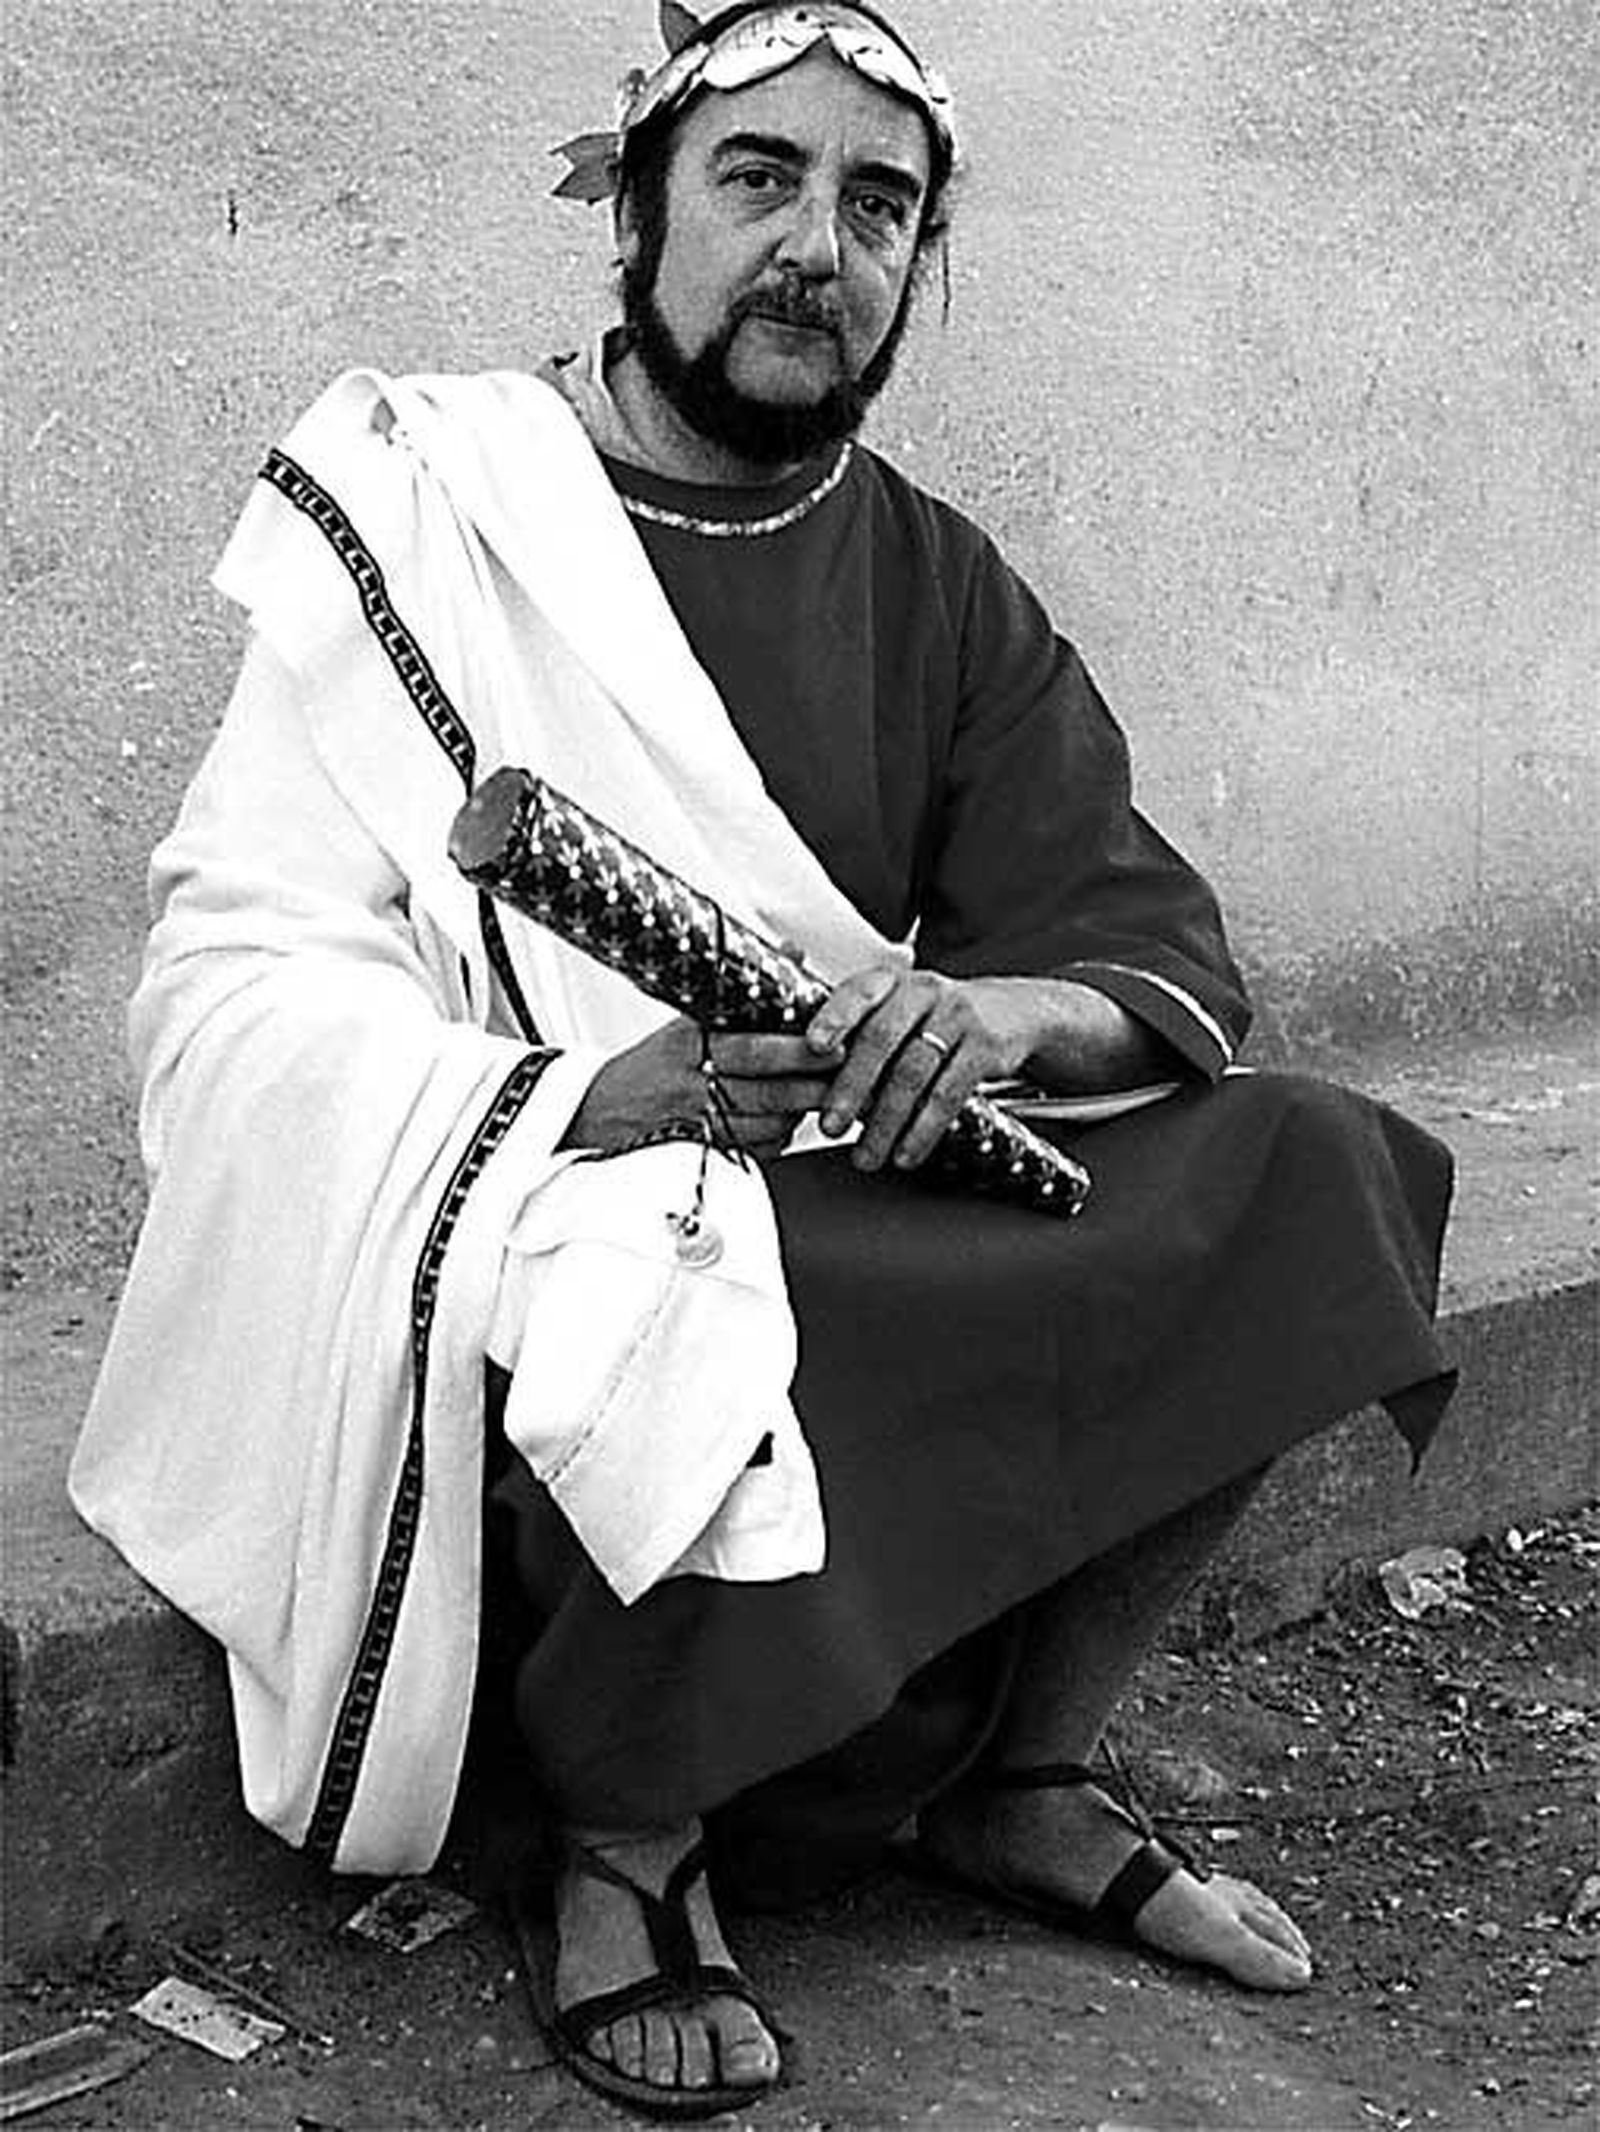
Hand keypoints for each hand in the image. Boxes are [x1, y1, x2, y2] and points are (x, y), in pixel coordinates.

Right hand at [561, 1015, 842, 1161]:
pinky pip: (750, 1149)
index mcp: (688, 1043)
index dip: (796, 1053)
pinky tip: (789, 1124)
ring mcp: (694, 1121)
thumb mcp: (687, 1016)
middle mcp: (691, 1084)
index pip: (753, 1050)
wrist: (596, 1109)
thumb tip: (792, 951)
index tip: (832, 1047)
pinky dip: (777, 1138)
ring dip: (800, 1114)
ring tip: (828, 1100)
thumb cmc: (650, 1061)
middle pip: (765, 1092)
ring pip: (763, 1125)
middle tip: (848, 1079)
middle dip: (812, 1087)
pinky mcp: (698, 1150)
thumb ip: (743, 987)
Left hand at [804, 969, 1039, 1172]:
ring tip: (866, 1156)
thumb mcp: (900, 1010)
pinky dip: (923, 1129)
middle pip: (880, 1038)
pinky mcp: (985, 1046)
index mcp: (891, 981)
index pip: (858, 992)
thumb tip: (806, 1081)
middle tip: (830, 1126)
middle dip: (851, 1087)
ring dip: (885, 1122)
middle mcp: (923, 991)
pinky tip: (907, 1153)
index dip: (834, 1018)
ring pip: (912, 1073)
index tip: (813, 1046)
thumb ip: (861, 1033)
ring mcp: (957, 1016)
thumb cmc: (937, 1018)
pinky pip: (948, 1094)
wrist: (1013, 1013)